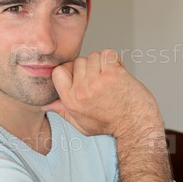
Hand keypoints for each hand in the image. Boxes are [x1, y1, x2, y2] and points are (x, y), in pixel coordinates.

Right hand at [43, 49, 161, 137]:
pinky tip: (118, 70)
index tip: (81, 76)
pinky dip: (114, 59)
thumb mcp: (81, 123)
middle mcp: (81, 91)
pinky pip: (108, 53)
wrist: (136, 127)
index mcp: (70, 101)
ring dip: (103, 63)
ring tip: (111, 78)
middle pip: (78, 61)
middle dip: (90, 67)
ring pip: (93, 56)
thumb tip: (46, 104)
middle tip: (101, 81)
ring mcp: (97, 82)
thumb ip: (63, 111)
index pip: (58, 71)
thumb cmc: (110, 126)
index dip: (70, 70)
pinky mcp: (113, 75)